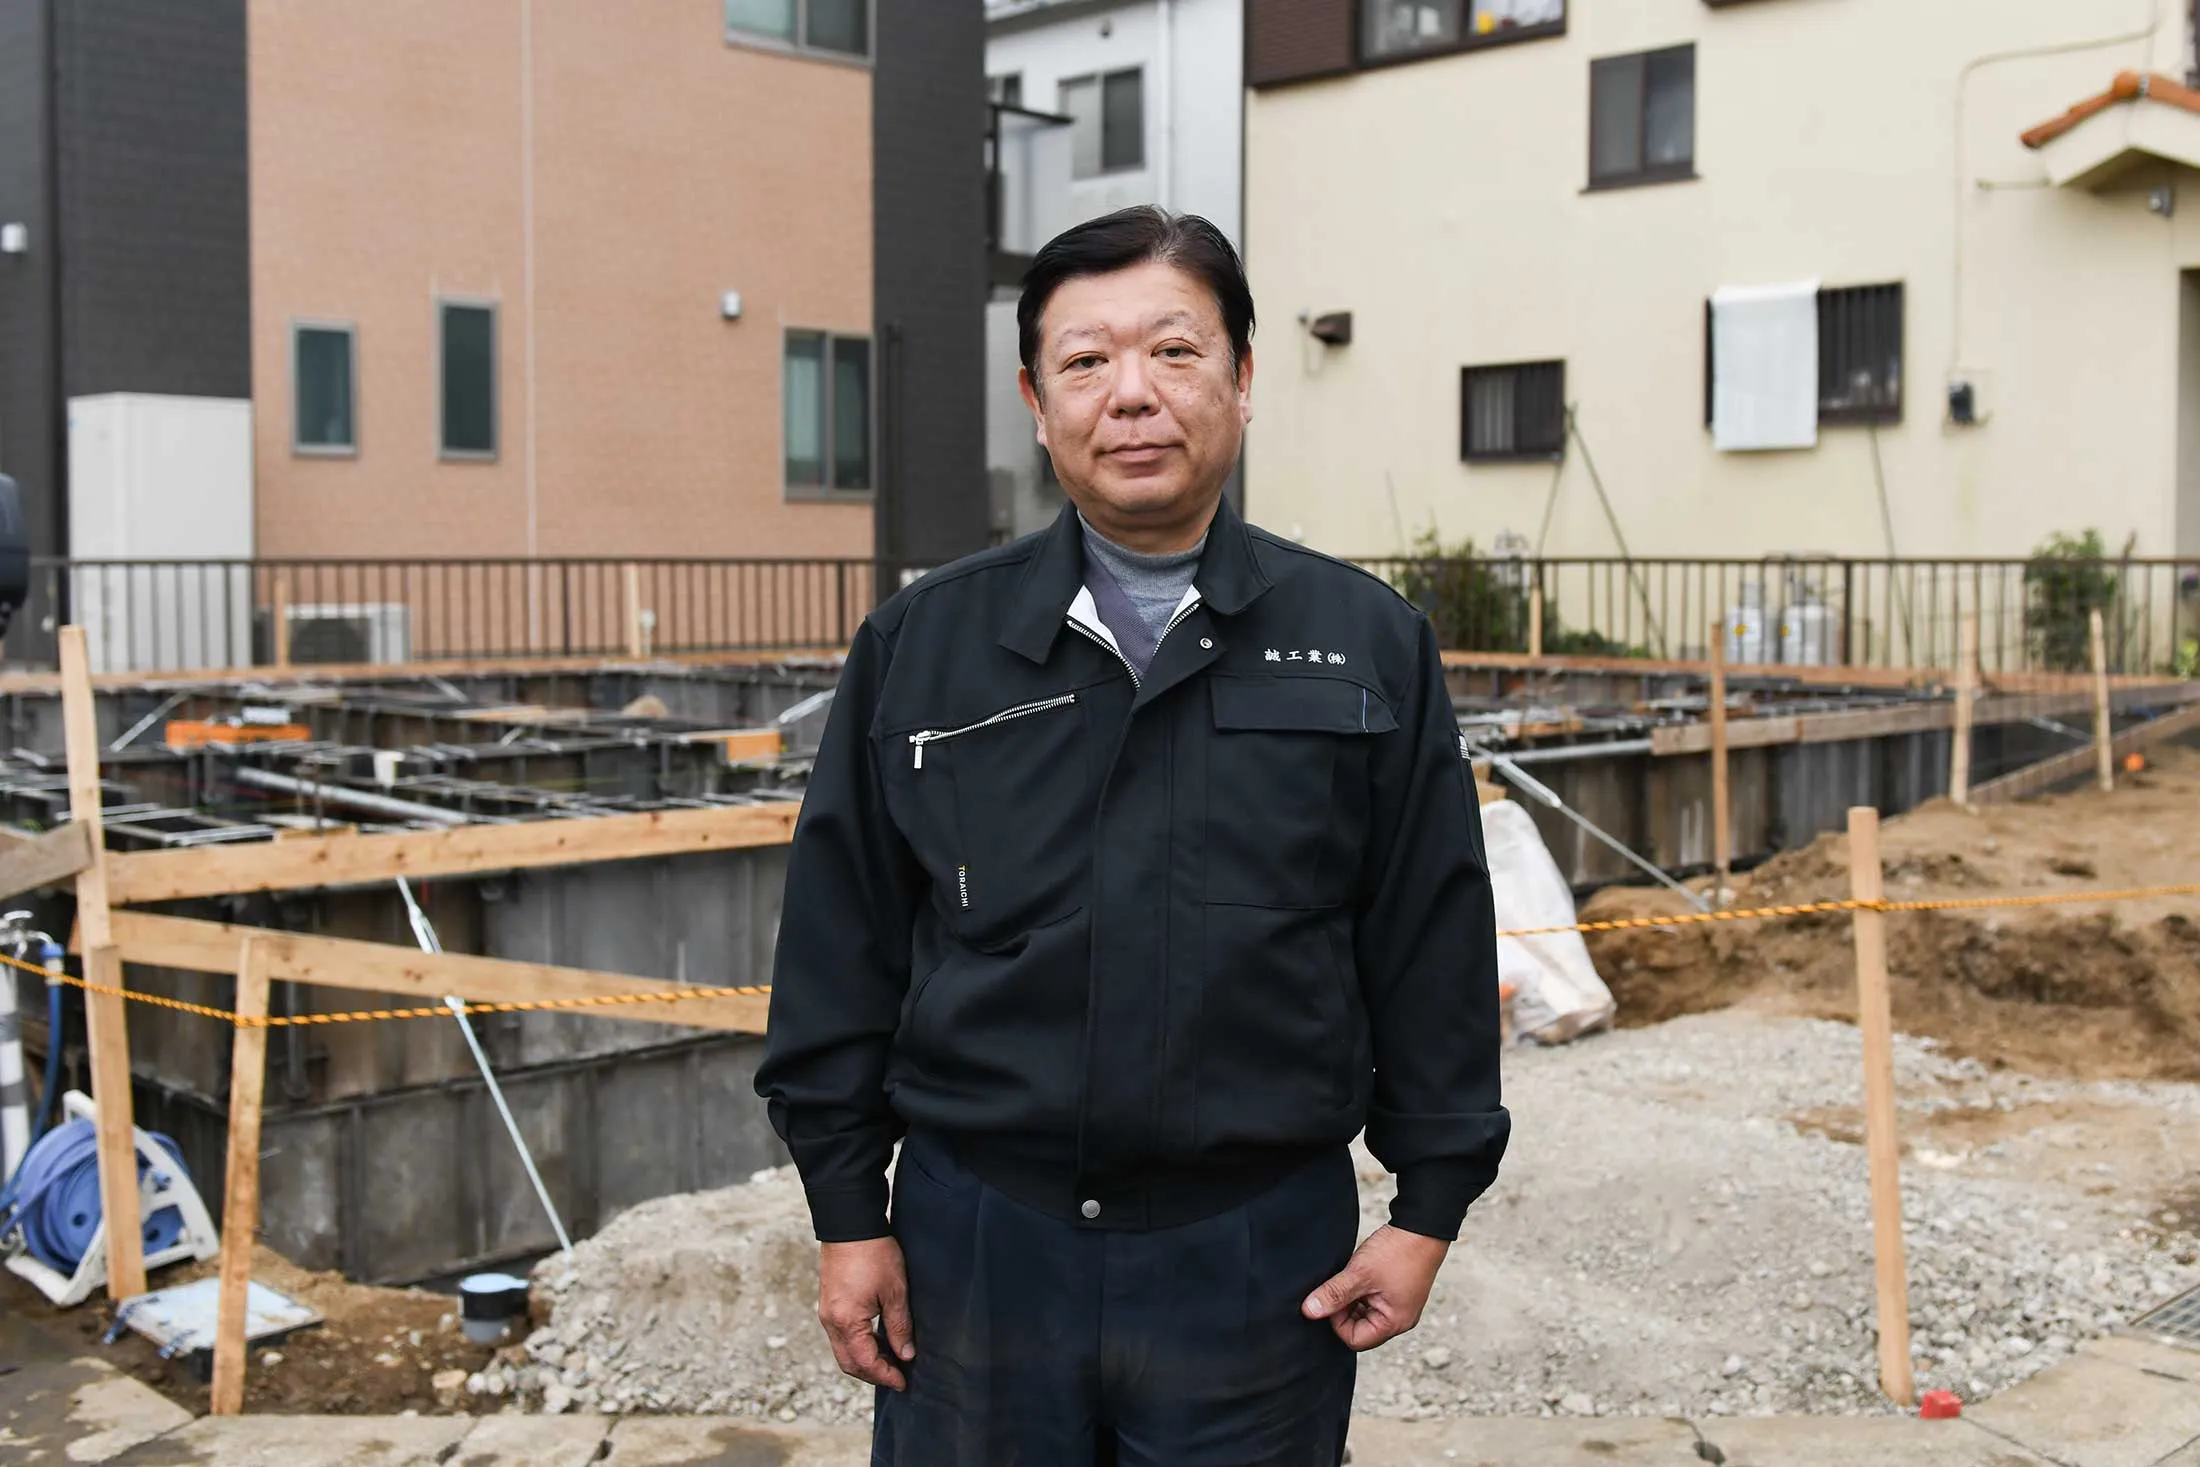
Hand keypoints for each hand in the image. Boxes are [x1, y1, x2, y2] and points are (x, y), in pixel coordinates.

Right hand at [817, 1237, 916, 1390]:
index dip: (885, 1376)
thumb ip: (899, 1326)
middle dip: (873, 1374)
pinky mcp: (828, 1303)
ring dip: (865, 1360)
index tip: (903, 1382)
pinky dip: (857, 1345)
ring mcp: (826, 1313)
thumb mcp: (895, 1291)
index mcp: (847, 1322)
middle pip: (849, 1363)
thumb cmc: (874, 1253)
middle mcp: (831, 1322)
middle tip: (897, 1376)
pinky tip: (876, 1339)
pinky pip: (840, 1335)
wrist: (849, 1223)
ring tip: (890, 1359)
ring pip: (843, 1350)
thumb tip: (906, 1354)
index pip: (865, 1363)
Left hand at [1300, 1224, 1450, 1350]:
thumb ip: (1334, 1294)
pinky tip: (1361, 1273)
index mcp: (1394, 1323)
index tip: (1333, 1296)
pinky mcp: (1399, 1292)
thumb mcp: (1360, 1273)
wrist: (1422, 1226)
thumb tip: (1309, 1311)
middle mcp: (1400, 1319)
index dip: (1337, 1321)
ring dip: (1353, 1299)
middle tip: (1342, 1285)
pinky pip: (1374, 1300)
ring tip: (1353, 1277)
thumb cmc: (1398, 1251)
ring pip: (1365, 1313)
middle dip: (1345, 1310)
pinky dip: (1363, 1290)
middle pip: (1360, 1329)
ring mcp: (1401, 1306)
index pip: (1354, 1340)